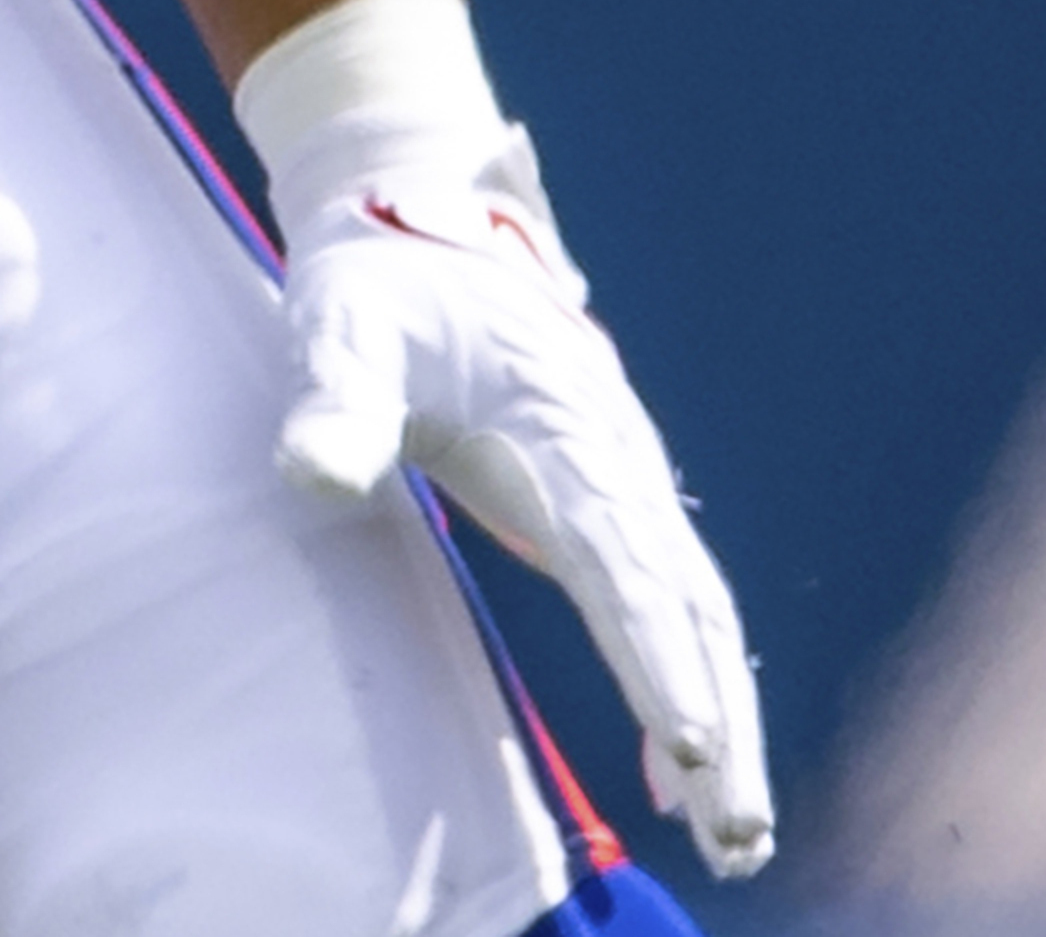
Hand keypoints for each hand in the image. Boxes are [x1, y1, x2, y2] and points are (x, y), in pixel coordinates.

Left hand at [251, 1, 770, 877]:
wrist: (418, 211)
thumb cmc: (377, 278)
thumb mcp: (342, 326)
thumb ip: (333, 403)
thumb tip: (311, 477)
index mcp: (565, 418)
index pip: (620, 556)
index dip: (652, 652)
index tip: (685, 739)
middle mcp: (616, 455)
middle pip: (687, 604)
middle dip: (718, 718)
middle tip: (734, 831)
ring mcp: (622, 478)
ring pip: (696, 611)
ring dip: (722, 716)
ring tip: (733, 835)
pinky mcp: (605, 498)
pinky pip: (667, 601)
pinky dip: (686, 680)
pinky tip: (678, 769)